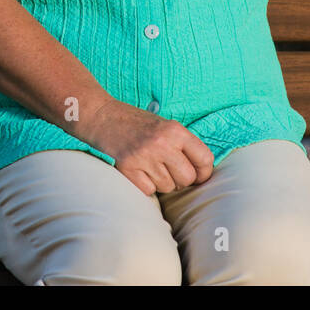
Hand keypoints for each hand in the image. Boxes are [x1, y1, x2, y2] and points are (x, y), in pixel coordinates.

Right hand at [82, 98, 214, 195]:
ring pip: (168, 187)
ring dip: (162, 182)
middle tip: (170, 170)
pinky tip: (139, 170)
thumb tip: (203, 174)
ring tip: (151, 165)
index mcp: (175, 130)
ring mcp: (144, 157)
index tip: (198, 175)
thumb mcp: (167, 126)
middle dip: (182, 180)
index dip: (204, 172)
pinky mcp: (128, 169)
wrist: (105, 118)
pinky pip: (149, 191)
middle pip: (187, 178)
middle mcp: (162, 143)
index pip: (205, 159)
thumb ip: (185, 146)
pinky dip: (146, 185)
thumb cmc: (140, 124)